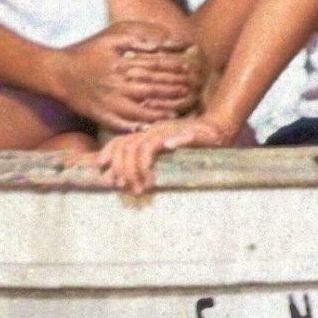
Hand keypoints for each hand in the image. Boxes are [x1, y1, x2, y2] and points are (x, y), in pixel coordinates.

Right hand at [51, 29, 199, 131]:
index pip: (156, 67)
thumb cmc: (90, 49)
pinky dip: (140, 126)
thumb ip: (142, 34)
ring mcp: (108, 102)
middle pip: (152, 89)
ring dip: (162, 111)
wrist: (58, 72)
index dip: (176, 69)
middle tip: (192, 91)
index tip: (191, 70)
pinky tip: (154, 125)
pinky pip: (123, 125)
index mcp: (121, 62)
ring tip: (179, 110)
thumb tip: (168, 41)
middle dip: (174, 91)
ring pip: (141, 111)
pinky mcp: (101, 116)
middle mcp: (116, 84)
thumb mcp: (114, 34)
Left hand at [85, 116, 230, 195]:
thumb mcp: (160, 150)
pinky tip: (170, 147)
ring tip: (144, 184)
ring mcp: (173, 131)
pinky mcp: (193, 133)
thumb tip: (118, 174)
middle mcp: (156, 131)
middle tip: (127, 187)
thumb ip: (142, 157)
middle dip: (124, 168)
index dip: (108, 153)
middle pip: (129, 146)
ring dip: (142, 166)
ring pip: (148, 145)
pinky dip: (176, 141)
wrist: (216, 129)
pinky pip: (183, 136)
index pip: (120, 140)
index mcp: (146, 135)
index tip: (102, 168)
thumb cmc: (187, 144)